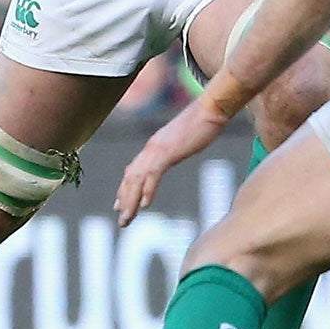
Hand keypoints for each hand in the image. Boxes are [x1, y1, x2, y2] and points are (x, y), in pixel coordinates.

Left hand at [115, 96, 231, 226]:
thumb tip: (176, 152)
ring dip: (131, 200)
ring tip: (127, 218)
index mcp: (154, 146)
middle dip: (125, 199)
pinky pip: (153, 174)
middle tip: (121, 219)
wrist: (210, 109)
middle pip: (130, 177)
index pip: (133, 171)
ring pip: (137, 179)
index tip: (120, 204)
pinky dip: (147, 190)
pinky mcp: (168, 151)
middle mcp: (151, 148)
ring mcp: (157, 149)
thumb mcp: (184, 140)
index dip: (125, 189)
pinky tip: (145, 205)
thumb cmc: (202, 123)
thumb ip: (175, 148)